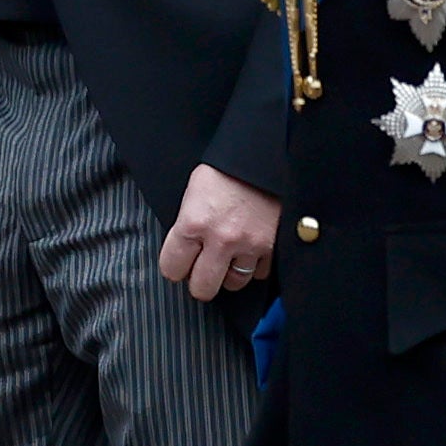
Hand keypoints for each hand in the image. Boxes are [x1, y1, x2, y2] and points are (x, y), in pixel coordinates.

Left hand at [159, 162, 285, 301]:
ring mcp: (249, 245)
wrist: (263, 158)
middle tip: (201, 272)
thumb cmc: (226, 171)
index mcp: (193, 223)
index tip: (178, 265)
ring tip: (227, 260)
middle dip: (199, 282)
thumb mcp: (193, 194)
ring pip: (233, 283)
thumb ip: (187, 225)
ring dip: (228, 274)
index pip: (172, 268)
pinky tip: (248, 252)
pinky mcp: (273, 247)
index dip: (173, 267)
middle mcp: (220, 239)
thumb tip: (182, 252)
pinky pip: (260, 273)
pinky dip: (254, 266)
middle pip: (202, 288)